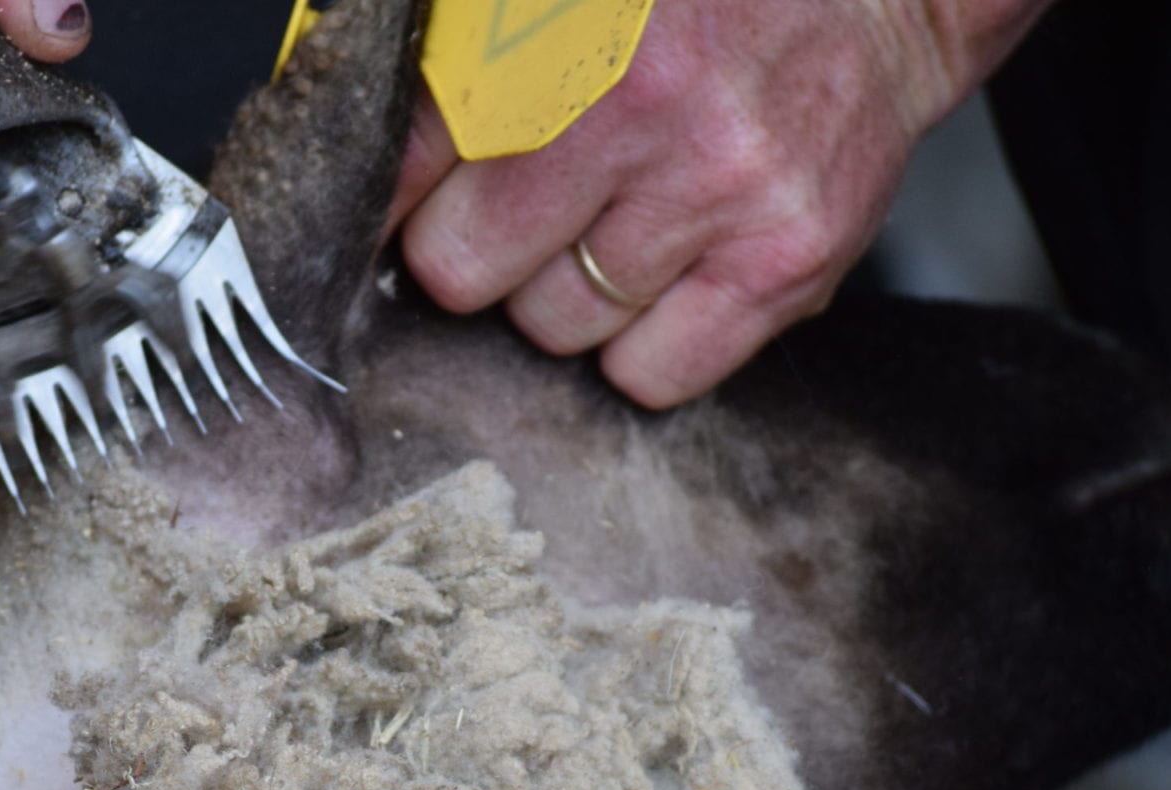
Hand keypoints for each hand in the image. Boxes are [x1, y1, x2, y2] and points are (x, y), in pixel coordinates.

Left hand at [387, 0, 1049, 408]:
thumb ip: (472, 50)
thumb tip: (383, 134)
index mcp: (573, 33)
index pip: (412, 164)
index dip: (392, 199)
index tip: (399, 213)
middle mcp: (649, 115)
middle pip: (468, 271)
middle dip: (474, 252)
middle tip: (510, 215)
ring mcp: (723, 200)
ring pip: (555, 329)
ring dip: (560, 294)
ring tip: (605, 228)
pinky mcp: (787, 266)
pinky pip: (652, 375)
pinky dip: (638, 347)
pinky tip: (657, 280)